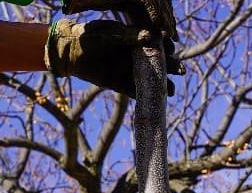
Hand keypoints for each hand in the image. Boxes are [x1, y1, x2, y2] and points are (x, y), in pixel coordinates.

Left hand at [45, 18, 171, 95]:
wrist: (70, 52)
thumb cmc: (90, 36)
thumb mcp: (110, 34)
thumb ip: (128, 37)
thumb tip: (149, 37)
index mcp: (133, 40)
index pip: (156, 44)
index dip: (166, 48)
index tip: (173, 50)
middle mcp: (133, 56)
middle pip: (157, 63)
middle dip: (170, 67)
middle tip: (180, 72)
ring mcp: (127, 71)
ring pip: (149, 79)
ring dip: (161, 85)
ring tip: (170, 90)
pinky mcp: (120, 84)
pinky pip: (135, 91)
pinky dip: (145, 95)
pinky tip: (156, 99)